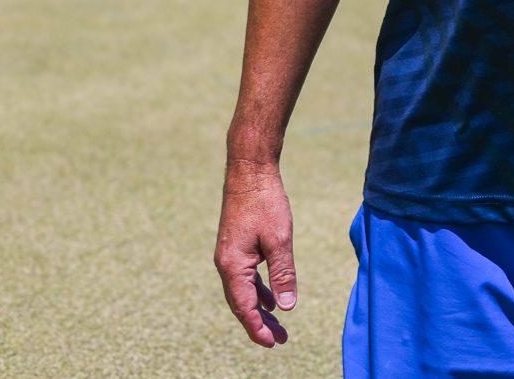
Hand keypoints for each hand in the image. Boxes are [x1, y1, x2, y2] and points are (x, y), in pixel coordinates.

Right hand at [215, 165, 297, 346]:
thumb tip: (286, 307)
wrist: (250, 170)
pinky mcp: (237, 245)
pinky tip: (271, 297)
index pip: (245, 308)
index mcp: (233, 266)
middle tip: (280, 340)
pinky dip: (259, 289)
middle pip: (242, 303)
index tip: (273, 343)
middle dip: (260, 323)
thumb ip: (283, 274)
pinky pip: (246, 276)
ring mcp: (230, 255)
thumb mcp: (279, 239)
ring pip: (244, 290)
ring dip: (260, 307)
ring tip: (277, 325)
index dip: (258, 328)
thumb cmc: (265, 202)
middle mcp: (226, 264)